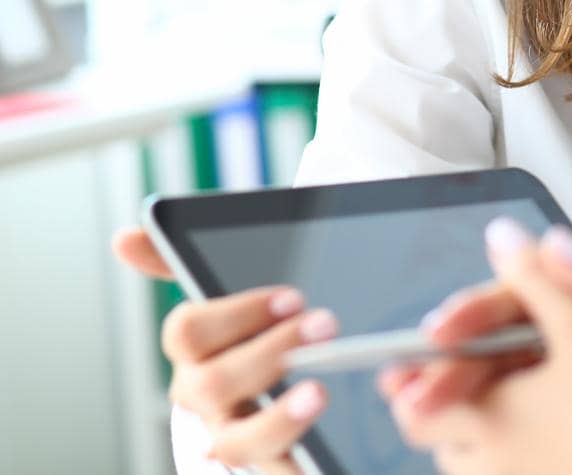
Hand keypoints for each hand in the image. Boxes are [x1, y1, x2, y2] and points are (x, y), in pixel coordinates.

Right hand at [112, 227, 334, 472]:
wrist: (294, 361)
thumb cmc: (260, 318)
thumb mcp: (231, 280)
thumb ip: (184, 258)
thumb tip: (126, 239)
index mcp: (193, 349)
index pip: (187, 332)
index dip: (237, 313)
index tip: (293, 296)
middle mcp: (204, 397)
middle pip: (212, 385)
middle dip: (269, 354)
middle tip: (326, 326)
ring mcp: (234, 434)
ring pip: (235, 444)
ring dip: (277, 419)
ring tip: (319, 392)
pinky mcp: (272, 462)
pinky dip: (295, 471)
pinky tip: (321, 460)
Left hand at [383, 220, 571, 474]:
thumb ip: (544, 278)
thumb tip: (505, 240)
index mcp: (495, 420)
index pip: (416, 398)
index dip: (421, 363)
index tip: (438, 335)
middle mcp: (496, 467)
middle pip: (434, 432)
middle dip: (450, 392)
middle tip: (471, 361)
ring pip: (469, 459)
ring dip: (478, 426)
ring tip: (523, 394)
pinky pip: (507, 474)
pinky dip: (515, 450)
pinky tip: (556, 427)